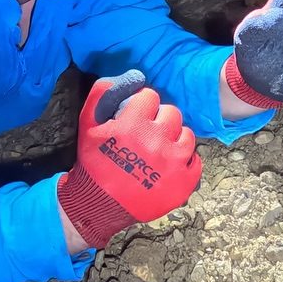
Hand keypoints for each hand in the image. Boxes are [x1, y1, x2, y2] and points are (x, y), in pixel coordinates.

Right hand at [57, 70, 201, 249]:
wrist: (98, 204)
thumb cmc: (93, 162)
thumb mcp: (87, 123)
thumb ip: (102, 93)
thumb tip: (130, 77)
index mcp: (133, 124)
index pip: (150, 97)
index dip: (142, 105)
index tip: (136, 117)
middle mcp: (156, 140)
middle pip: (171, 113)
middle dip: (159, 120)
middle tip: (148, 134)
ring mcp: (172, 163)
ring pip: (187, 135)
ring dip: (175, 138)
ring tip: (161, 149)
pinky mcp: (182, 183)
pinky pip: (195, 161)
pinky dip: (185, 161)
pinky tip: (170, 165)